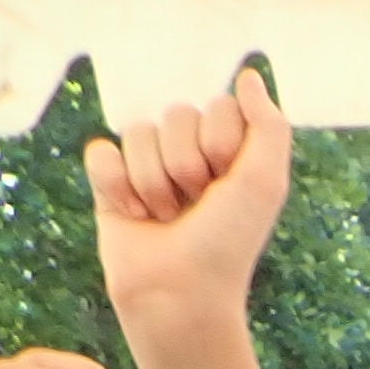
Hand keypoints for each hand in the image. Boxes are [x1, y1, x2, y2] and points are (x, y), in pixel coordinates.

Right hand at [84, 68, 297, 335]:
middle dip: (185, 163)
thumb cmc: (228, 242)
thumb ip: (268, 125)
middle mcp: (189, 154)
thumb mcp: (265, 181)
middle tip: (195, 205)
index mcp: (229, 151)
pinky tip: (132, 214)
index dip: (220, 144)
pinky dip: (115, 184)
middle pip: (175, 114)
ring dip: (152, 180)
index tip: (228, 183)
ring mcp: (148, 167)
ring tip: (165, 217)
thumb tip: (248, 74)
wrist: (180, 294)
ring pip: (137, 131)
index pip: (218, 106)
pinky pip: (101, 151)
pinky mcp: (111, 184)